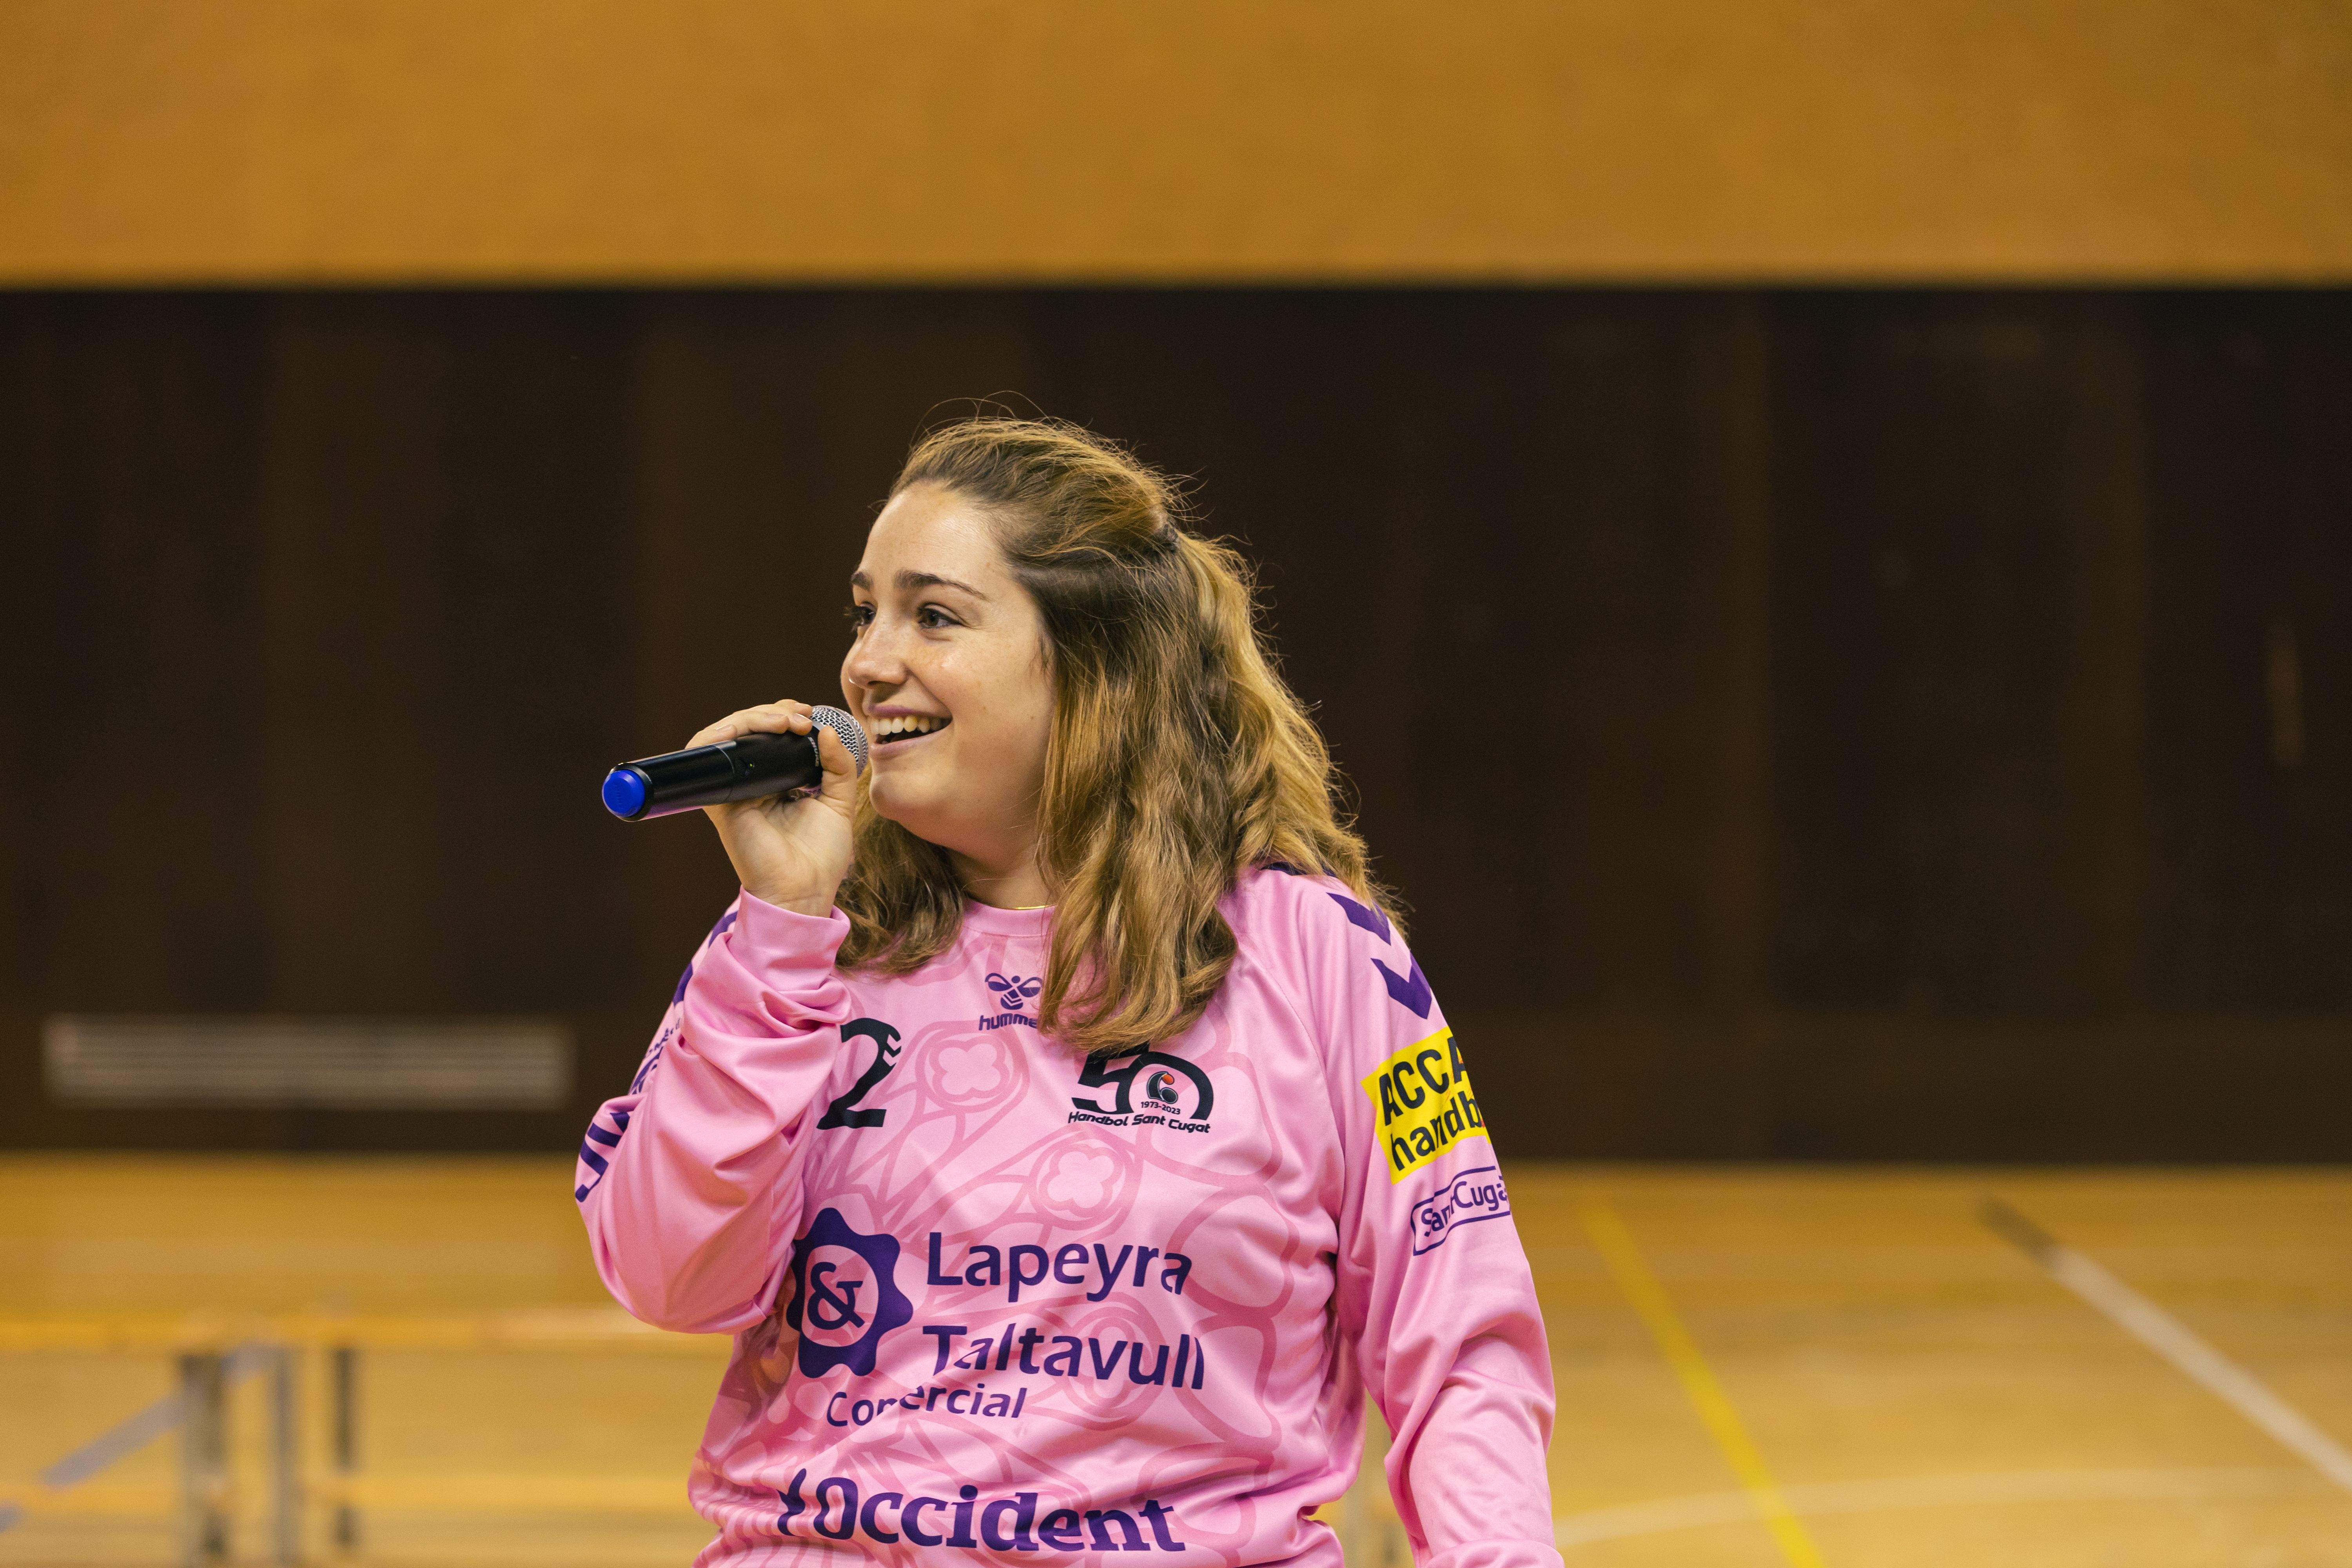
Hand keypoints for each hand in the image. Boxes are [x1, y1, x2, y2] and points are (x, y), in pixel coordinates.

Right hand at [686, 700, 860, 916]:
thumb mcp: (840, 802)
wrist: (804, 890)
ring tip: (784, 722)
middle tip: (800, 718)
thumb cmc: (821, 856)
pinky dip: (721, 735)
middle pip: (749, 730)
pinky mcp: (719, 799)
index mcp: (777, 781)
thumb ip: (839, 766)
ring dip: (753, 718)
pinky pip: (707, 757)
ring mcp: (733, 789)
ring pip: (728, 736)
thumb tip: (827, 731)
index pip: (771, 736)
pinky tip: (750, 730)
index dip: (785, 716)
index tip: (809, 716)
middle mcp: (752, 782)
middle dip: (773, 713)